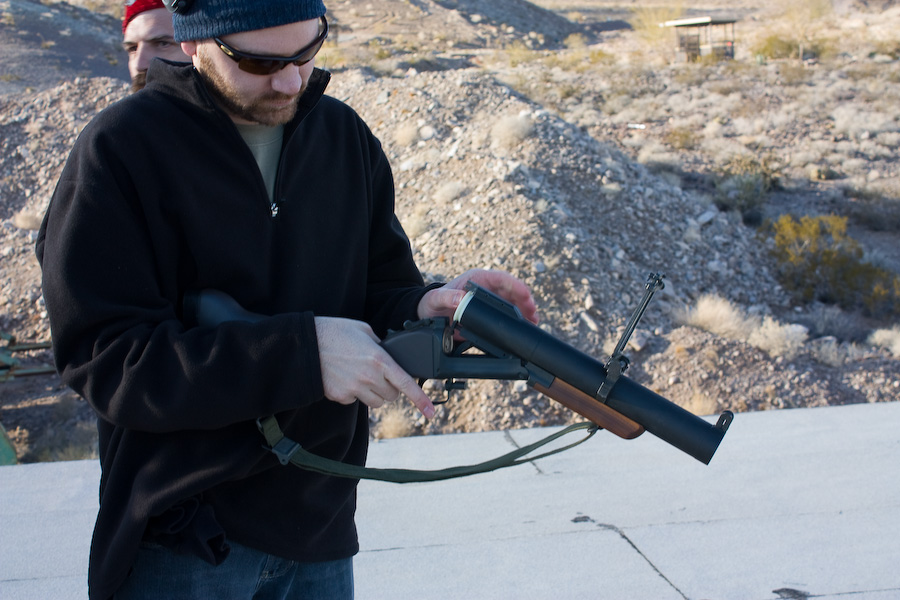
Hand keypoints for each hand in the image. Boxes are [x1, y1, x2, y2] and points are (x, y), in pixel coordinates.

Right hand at [314, 317, 435, 417]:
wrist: (305, 344)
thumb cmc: (334, 332)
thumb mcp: (363, 330)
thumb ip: (380, 345)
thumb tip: (388, 355)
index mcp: (379, 359)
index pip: (406, 383)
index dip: (421, 400)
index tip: (431, 412)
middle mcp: (369, 377)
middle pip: (392, 395)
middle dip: (390, 388)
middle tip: (379, 375)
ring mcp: (354, 388)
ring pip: (376, 402)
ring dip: (374, 393)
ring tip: (360, 376)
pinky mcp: (341, 396)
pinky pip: (355, 401)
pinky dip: (354, 394)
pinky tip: (344, 378)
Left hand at [417, 268, 538, 323]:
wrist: (429, 313)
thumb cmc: (433, 302)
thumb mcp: (437, 299)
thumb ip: (447, 297)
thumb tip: (462, 299)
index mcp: (478, 279)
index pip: (502, 279)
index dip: (516, 287)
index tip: (526, 296)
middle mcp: (487, 288)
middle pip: (512, 292)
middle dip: (525, 302)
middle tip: (533, 315)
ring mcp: (490, 301)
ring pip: (513, 303)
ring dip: (524, 312)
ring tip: (533, 323)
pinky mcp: (490, 313)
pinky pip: (507, 315)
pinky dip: (516, 320)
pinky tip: (523, 328)